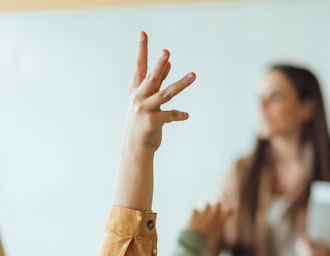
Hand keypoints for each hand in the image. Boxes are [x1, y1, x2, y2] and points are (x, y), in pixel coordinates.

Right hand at [124, 32, 194, 152]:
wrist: (135, 147)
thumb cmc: (142, 121)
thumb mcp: (148, 100)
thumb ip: (158, 81)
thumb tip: (168, 63)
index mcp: (136, 91)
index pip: (139, 66)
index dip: (142, 50)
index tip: (143, 33)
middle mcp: (139, 98)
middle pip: (152, 78)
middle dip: (159, 65)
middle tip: (167, 53)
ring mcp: (145, 110)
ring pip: (166, 94)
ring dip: (181, 84)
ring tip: (194, 75)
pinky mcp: (153, 122)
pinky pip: (171, 115)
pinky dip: (180, 115)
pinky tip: (186, 115)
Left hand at [185, 202, 230, 254]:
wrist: (194, 245)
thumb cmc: (206, 248)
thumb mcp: (215, 248)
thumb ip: (217, 242)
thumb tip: (217, 247)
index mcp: (221, 223)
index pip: (229, 212)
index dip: (229, 212)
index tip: (229, 213)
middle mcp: (213, 216)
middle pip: (218, 204)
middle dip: (217, 207)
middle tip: (215, 211)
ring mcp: (203, 214)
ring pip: (207, 204)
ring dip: (206, 209)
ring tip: (203, 214)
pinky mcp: (193, 215)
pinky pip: (194, 209)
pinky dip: (194, 213)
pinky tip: (193, 216)